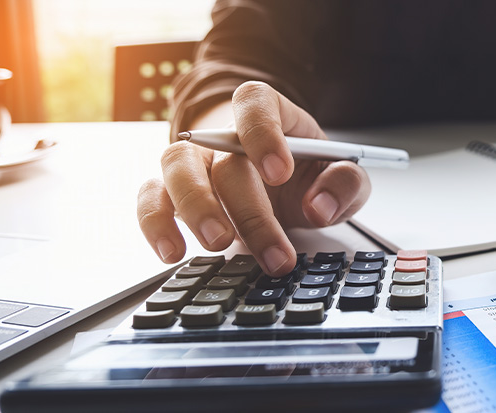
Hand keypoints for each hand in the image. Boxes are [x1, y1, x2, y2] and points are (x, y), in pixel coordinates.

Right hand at [137, 81, 371, 275]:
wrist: (283, 181)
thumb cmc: (309, 171)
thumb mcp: (341, 173)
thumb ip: (344, 183)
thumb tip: (320, 206)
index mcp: (269, 113)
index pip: (255, 103)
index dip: (263, 133)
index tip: (281, 172)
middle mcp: (225, 134)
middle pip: (224, 156)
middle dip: (249, 208)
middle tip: (272, 247)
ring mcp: (196, 160)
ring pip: (176, 167)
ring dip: (195, 208)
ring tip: (219, 243)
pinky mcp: (174, 191)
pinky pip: (151, 197)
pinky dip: (155, 223)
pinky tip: (173, 251)